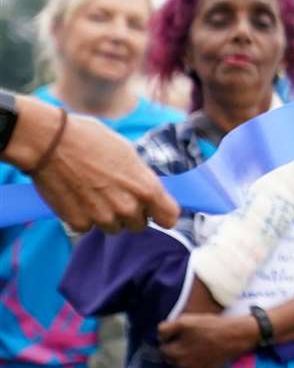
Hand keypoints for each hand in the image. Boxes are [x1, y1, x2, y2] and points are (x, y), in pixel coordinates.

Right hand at [19, 104, 178, 232]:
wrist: (50, 143)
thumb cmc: (90, 140)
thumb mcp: (129, 154)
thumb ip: (141, 178)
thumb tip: (146, 190)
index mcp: (147, 189)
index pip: (169, 217)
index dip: (161, 213)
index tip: (154, 210)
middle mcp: (128, 208)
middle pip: (139, 225)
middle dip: (131, 213)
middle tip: (114, 195)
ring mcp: (103, 218)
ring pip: (114, 228)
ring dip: (107, 216)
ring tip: (93, 193)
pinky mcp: (79, 222)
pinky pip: (88, 227)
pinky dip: (83, 217)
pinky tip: (76, 197)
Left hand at [158, 313, 258, 367]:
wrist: (236, 335)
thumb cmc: (210, 326)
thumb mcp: (185, 320)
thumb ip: (166, 329)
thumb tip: (159, 337)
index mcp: (174, 352)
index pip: (162, 349)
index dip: (169, 341)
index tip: (178, 336)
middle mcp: (181, 365)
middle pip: (171, 359)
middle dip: (176, 351)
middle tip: (188, 341)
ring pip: (183, 366)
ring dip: (186, 359)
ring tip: (197, 348)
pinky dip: (198, 365)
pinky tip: (206, 355)